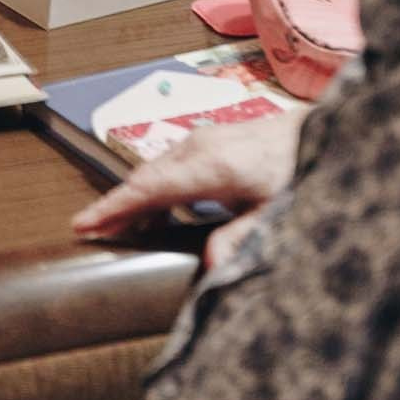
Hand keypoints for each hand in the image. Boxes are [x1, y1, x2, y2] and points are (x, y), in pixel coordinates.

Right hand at [71, 110, 307, 247]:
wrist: (317, 133)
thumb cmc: (298, 171)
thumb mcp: (275, 212)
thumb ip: (241, 238)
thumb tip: (210, 266)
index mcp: (210, 167)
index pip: (149, 188)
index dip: (115, 208)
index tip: (83, 223)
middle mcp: (196, 148)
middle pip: (144, 179)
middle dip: (115, 207)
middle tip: (88, 233)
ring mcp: (199, 141)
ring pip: (154, 172)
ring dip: (134, 200)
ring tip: (118, 231)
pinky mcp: (205, 143)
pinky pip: (168, 167)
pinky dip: (153, 190)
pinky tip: (158, 216)